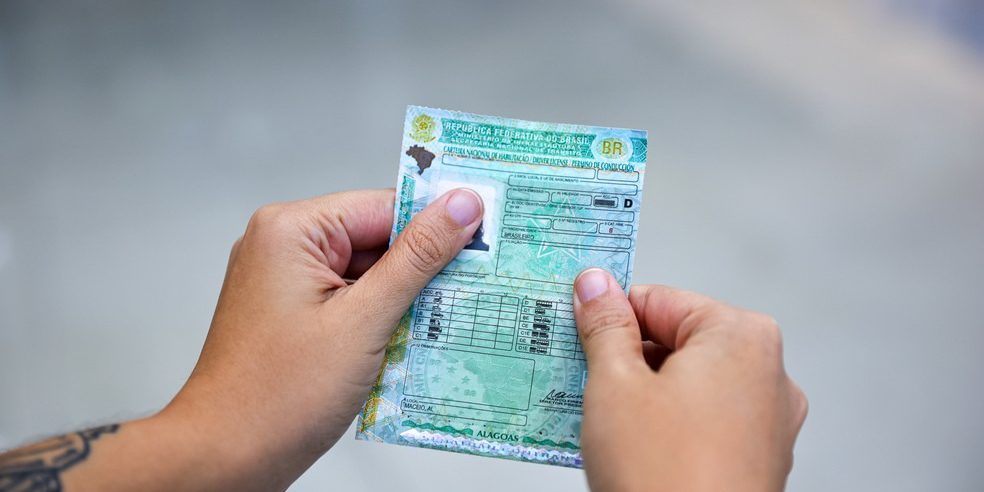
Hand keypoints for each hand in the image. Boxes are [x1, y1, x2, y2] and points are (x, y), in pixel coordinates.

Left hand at [157, 188, 483, 489]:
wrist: (226, 456)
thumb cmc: (278, 396)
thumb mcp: (364, 320)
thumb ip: (417, 258)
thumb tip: (459, 206)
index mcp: (292, 230)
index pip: (384, 206)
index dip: (435, 225)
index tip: (484, 241)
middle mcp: (283, 245)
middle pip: (377, 238)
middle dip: (420, 270)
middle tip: (468, 293)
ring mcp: (285, 280)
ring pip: (367, 272)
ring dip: (403, 300)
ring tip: (434, 328)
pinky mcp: (292, 311)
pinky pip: (350, 298)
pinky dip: (379, 319)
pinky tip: (404, 344)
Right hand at [573, 269, 807, 491]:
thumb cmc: (664, 477)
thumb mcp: (615, 385)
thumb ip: (605, 327)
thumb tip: (596, 286)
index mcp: (741, 337)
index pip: (659, 300)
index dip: (610, 315)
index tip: (576, 329)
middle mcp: (768, 372)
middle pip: (679, 340)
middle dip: (628, 358)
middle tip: (583, 380)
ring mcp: (769, 419)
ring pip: (691, 383)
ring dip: (645, 393)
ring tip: (606, 421)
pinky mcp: (759, 458)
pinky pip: (705, 420)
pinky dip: (669, 424)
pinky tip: (634, 447)